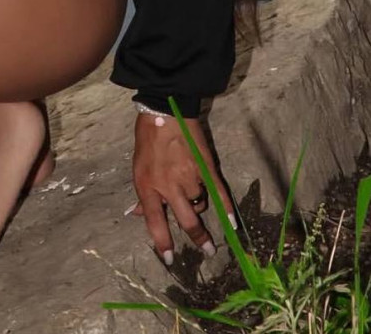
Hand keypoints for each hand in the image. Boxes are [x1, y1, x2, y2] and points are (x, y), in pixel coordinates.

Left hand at [126, 113, 233, 265]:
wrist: (164, 111)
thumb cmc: (147, 140)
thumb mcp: (137, 168)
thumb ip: (142, 194)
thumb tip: (137, 214)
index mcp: (148, 186)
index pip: (154, 222)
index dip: (162, 243)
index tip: (170, 259)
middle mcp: (169, 185)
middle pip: (186, 220)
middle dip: (198, 238)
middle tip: (207, 250)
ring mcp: (189, 176)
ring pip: (200, 201)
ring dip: (198, 201)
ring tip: (190, 185)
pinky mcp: (206, 167)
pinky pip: (219, 192)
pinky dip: (227, 208)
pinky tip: (233, 223)